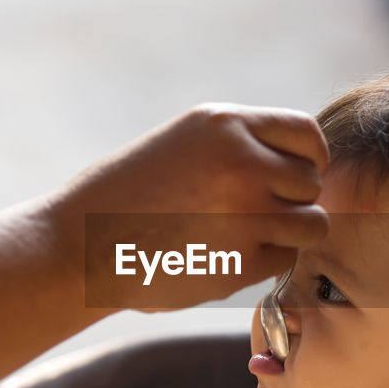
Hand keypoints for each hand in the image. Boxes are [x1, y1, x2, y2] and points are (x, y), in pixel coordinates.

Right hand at [68, 104, 329, 310]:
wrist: (78, 247)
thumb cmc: (129, 197)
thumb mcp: (184, 144)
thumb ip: (241, 146)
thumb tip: (305, 165)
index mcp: (224, 124)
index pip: (307, 135)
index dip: (306, 159)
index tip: (286, 177)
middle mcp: (242, 162)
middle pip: (311, 182)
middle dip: (290, 200)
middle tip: (251, 214)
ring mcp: (246, 213)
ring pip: (310, 224)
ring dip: (287, 235)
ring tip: (245, 236)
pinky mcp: (241, 262)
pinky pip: (284, 260)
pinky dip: (264, 263)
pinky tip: (223, 257)